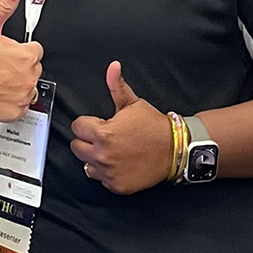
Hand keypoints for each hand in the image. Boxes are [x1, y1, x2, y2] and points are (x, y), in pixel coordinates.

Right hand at [0, 0, 42, 121]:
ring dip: (17, 85)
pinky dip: (12, 102)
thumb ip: (4, 5)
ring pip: (28, 88)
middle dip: (20, 67)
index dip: (21, 50)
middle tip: (0, 67)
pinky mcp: (15, 111)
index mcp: (26, 54)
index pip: (35, 50)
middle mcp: (28, 76)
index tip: (8, 53)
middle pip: (33, 69)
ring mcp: (22, 95)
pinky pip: (21, 106)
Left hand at [70, 62, 171, 194]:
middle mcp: (102, 154)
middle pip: (77, 147)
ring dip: (95, 158)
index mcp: (102, 133)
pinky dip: (108, 173)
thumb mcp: (133, 103)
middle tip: (104, 138)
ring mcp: (109, 172)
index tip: (98, 124)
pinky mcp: (117, 185)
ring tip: (111, 151)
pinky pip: (101, 179)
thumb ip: (117, 86)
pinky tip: (119, 163)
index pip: (77, 127)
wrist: (175, 149)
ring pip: (86, 165)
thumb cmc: (154, 126)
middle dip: (88, 141)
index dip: (87, 124)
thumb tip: (113, 67)